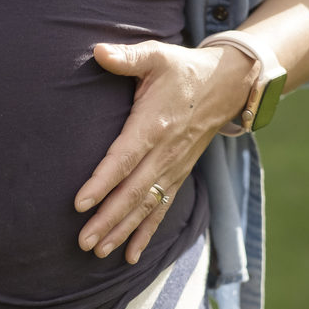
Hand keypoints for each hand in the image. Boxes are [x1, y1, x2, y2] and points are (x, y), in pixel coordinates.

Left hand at [74, 39, 256, 263]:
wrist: (228, 85)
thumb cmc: (182, 69)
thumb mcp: (157, 55)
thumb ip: (127, 56)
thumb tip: (98, 51)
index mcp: (153, 124)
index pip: (124, 158)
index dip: (103, 182)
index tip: (80, 203)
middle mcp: (164, 152)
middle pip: (133, 192)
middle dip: (108, 219)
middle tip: (83, 242)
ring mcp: (173, 168)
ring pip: (147, 207)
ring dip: (123, 231)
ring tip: (98, 252)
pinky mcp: (178, 175)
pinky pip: (162, 210)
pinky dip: (147, 234)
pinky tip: (130, 256)